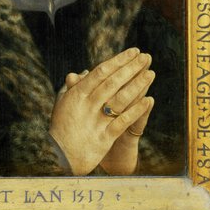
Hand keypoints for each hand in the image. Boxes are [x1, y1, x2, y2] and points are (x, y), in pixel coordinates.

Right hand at [49, 48, 154, 174]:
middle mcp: (86, 105)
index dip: (118, 61)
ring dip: (137, 85)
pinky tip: (149, 101)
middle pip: (112, 82)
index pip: (101, 72)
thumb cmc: (61, 127)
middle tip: (145, 57)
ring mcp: (95, 121)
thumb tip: (85, 72)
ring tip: (151, 73)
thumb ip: (74, 86)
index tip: (133, 52)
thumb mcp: (63, 103)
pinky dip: (136, 110)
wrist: (58, 157)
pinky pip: (122, 121)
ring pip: (119, 99)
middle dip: (131, 68)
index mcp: (76, 94)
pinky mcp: (103, 138)